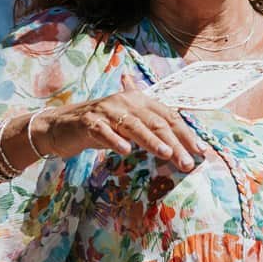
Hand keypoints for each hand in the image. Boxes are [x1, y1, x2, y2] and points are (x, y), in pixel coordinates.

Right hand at [36, 89, 207, 172]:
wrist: (62, 126)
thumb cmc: (101, 126)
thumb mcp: (128, 123)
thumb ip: (151, 127)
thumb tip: (179, 144)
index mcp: (138, 99)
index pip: (167, 115)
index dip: (186, 132)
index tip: (200, 151)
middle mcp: (124, 101)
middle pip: (155, 122)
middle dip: (174, 142)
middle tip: (188, 162)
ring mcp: (105, 111)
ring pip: (134, 126)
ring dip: (151, 141)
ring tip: (167, 154)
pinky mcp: (88, 122)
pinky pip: (104, 131)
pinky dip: (115, 141)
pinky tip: (126, 151)